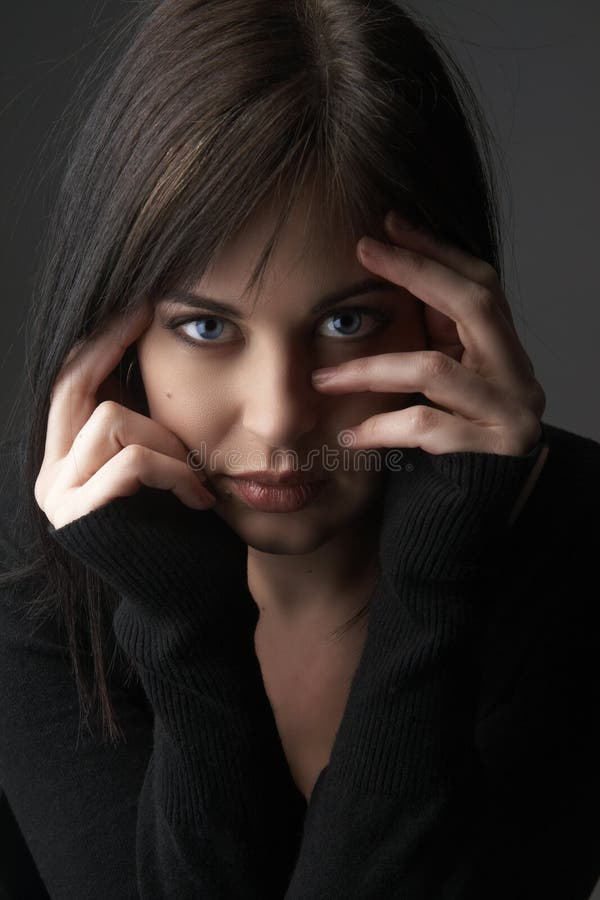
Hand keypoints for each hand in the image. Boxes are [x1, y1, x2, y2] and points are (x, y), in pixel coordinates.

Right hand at [35, 301, 215, 529]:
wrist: (191, 602)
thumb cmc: (185, 533)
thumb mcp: (162, 466)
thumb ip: (144, 424)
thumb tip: (148, 359)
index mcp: (69, 460)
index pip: (71, 385)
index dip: (100, 341)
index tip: (136, 305)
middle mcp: (52, 475)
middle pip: (73, 385)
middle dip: (111, 342)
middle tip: (147, 312)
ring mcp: (61, 496)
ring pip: (114, 419)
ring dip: (169, 442)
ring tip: (194, 478)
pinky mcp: (82, 517)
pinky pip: (133, 462)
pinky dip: (176, 473)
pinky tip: (197, 500)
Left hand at [311, 210, 545, 458]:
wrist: (471, 514)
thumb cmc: (447, 444)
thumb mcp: (442, 383)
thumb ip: (430, 340)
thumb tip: (388, 279)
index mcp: (504, 350)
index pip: (479, 283)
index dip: (436, 251)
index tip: (388, 224)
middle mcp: (518, 373)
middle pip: (474, 304)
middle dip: (416, 273)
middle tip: (364, 251)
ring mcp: (511, 410)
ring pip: (436, 369)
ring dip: (370, 369)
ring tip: (321, 379)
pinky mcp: (493, 450)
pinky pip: (427, 426)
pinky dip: (382, 427)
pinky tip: (349, 436)